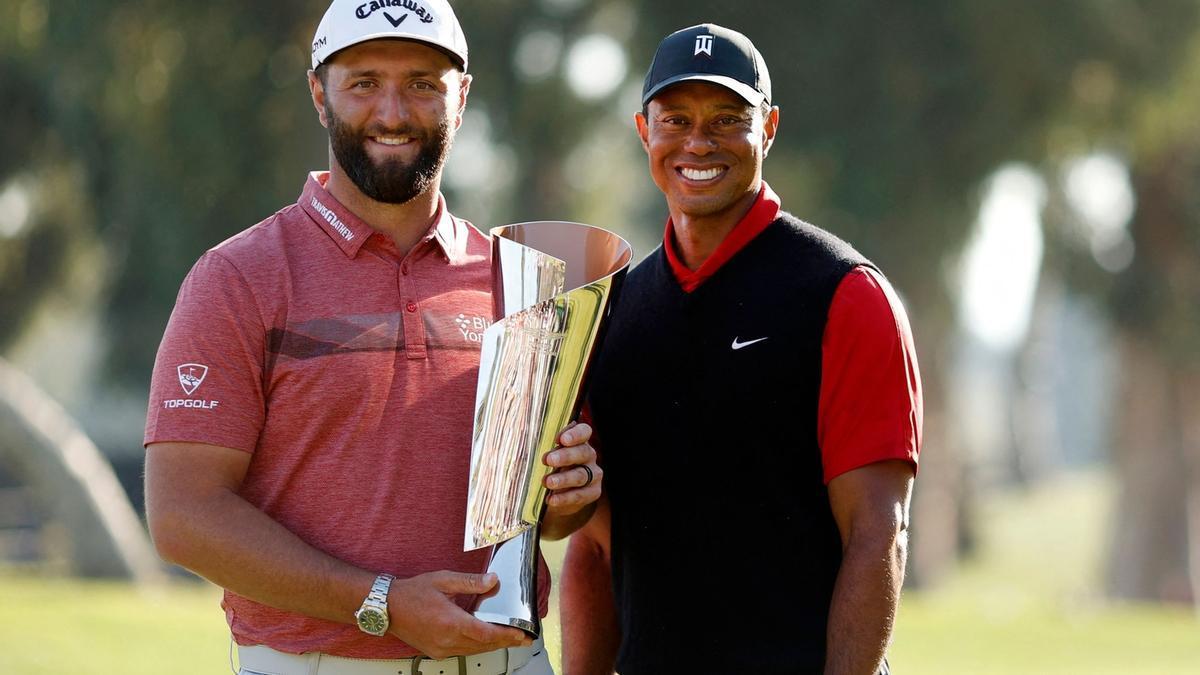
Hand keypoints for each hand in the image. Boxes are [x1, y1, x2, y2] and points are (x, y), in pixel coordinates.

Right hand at [387, 571, 530, 658]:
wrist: (388, 608)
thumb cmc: (412, 593)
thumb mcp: (443, 581)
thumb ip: (470, 582)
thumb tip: (492, 580)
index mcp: (451, 621)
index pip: (486, 633)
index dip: (506, 635)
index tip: (521, 634)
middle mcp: (447, 640)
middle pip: (484, 645)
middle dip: (505, 641)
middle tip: (522, 639)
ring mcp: (441, 649)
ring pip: (474, 650)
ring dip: (492, 645)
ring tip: (508, 639)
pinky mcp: (436, 652)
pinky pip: (462, 652)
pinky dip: (476, 646)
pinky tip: (483, 638)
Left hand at [542, 422, 601, 518]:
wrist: (557, 495)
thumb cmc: (548, 468)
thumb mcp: (545, 456)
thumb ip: (542, 448)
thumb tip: (526, 446)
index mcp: (579, 441)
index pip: (584, 431)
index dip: (575, 434)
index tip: (561, 439)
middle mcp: (588, 455)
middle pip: (582, 452)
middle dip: (565, 456)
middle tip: (548, 460)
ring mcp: (593, 474)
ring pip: (581, 475)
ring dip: (563, 479)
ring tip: (548, 482)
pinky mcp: (593, 492)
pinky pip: (580, 495)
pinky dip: (565, 498)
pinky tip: (551, 499)